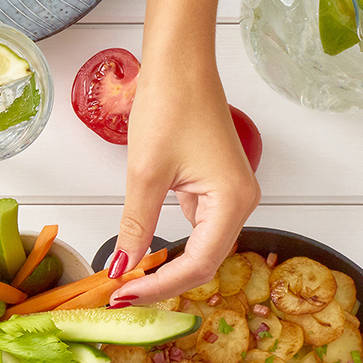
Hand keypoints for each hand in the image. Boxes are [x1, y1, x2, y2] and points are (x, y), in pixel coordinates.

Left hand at [108, 61, 259, 304]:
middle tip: (122, 297)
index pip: (199, 264)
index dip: (162, 287)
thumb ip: (135, 226)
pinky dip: (170, 245)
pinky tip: (143, 254)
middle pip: (205, 261)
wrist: (179, 65)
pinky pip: (196, 227)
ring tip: (128, 283)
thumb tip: (122, 269)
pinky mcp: (215, 187)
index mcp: (234, 201)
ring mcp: (230, 194)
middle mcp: (241, 201)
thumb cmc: (169, 106)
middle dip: (164, 283)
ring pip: (201, 246)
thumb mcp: (144, 174)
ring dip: (167, 267)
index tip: (125, 296)